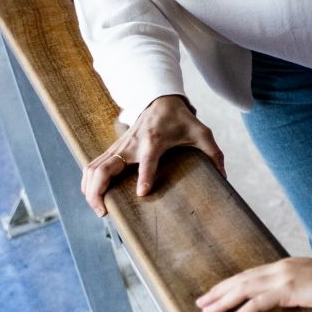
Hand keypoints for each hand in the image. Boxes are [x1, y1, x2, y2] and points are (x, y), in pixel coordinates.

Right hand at [80, 94, 224, 216]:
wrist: (160, 100)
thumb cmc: (181, 119)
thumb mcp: (201, 132)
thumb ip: (213, 153)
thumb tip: (224, 177)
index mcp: (154, 140)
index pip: (147, 160)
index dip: (145, 176)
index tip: (142, 193)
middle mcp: (131, 144)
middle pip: (105, 167)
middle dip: (98, 190)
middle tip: (104, 212)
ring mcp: (118, 146)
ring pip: (93, 167)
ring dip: (89, 188)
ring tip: (98, 209)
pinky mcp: (113, 148)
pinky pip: (93, 165)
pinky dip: (87, 181)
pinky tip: (91, 196)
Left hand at [197, 257, 311, 311]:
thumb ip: (297, 290)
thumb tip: (289, 301)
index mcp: (286, 266)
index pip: (251, 274)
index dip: (231, 284)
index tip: (216, 292)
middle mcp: (280, 268)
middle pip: (242, 279)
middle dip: (219, 291)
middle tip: (201, 302)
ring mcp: (284, 278)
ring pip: (244, 289)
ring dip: (222, 301)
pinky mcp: (288, 290)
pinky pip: (257, 304)